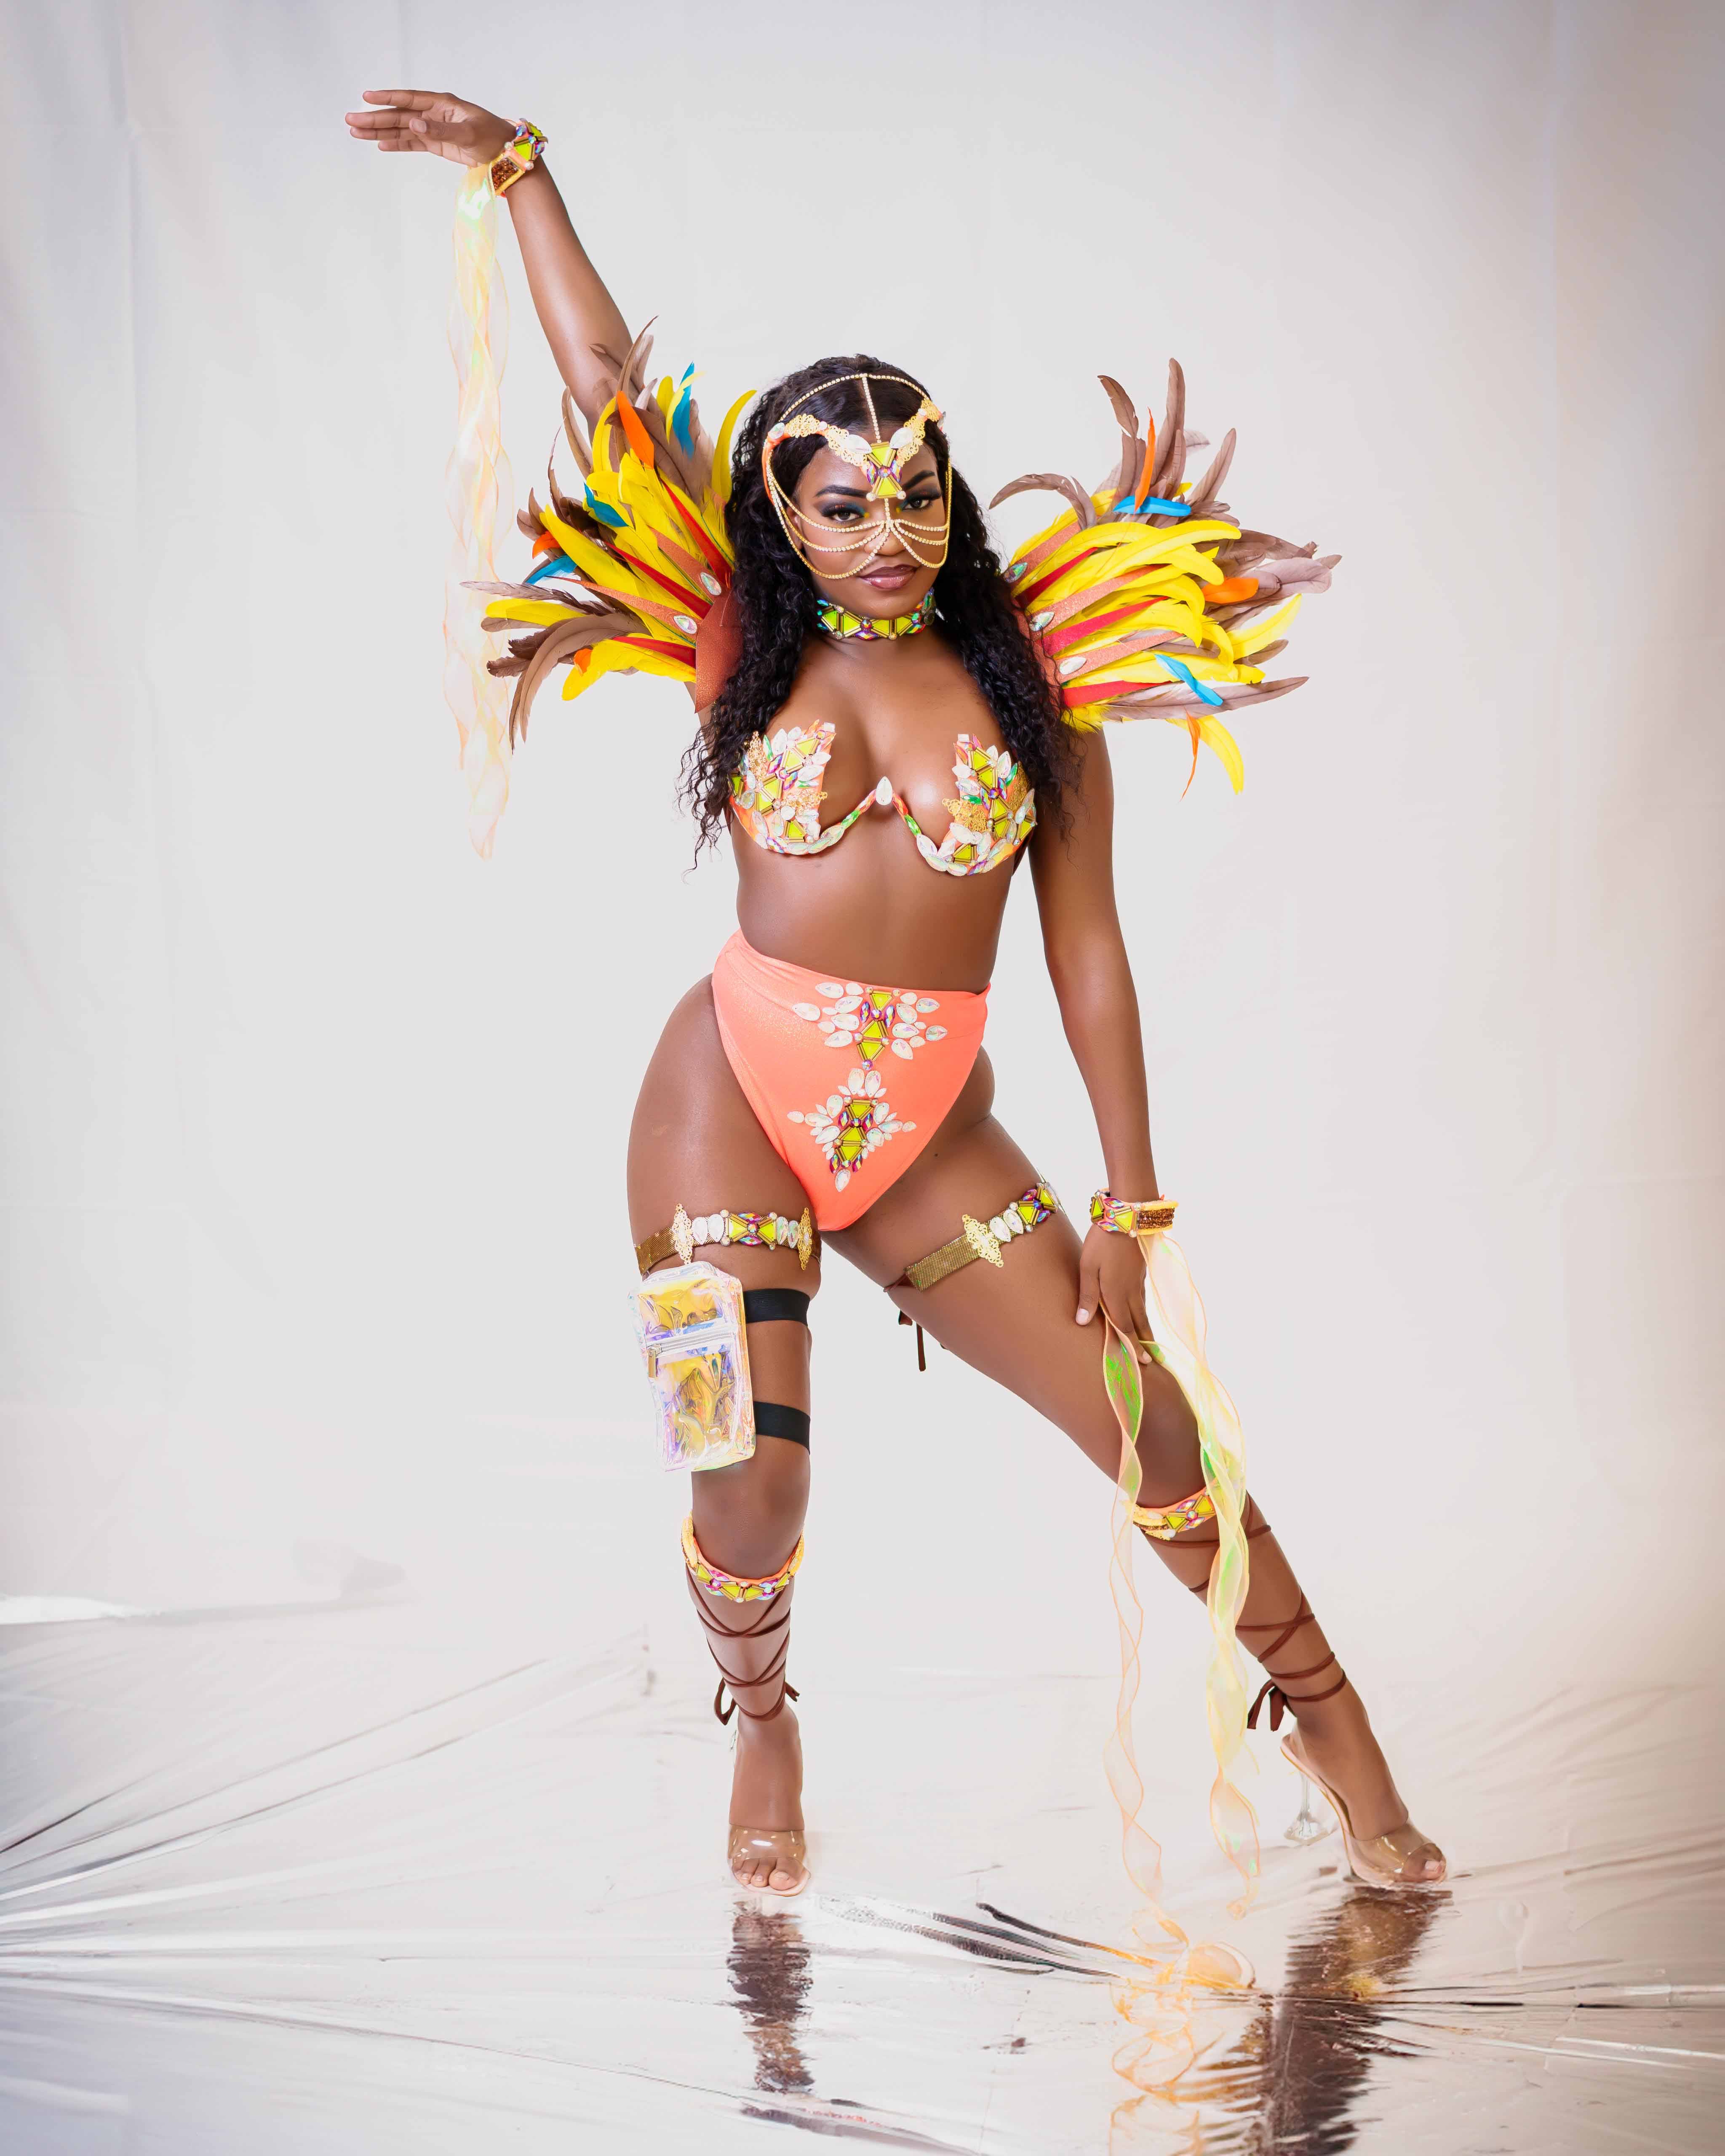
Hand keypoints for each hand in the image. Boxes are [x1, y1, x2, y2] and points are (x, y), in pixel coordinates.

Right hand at [345, 90, 515, 169]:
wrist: (505, 154)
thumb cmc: (491, 137)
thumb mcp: (468, 133)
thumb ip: (440, 130)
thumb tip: (414, 124)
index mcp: (441, 104)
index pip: (408, 99)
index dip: (387, 98)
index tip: (366, 97)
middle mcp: (434, 114)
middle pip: (398, 115)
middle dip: (374, 118)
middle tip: (351, 121)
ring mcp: (433, 129)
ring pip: (401, 129)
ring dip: (380, 131)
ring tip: (357, 133)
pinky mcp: (436, 144)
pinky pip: (412, 143)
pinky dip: (396, 144)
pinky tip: (380, 144)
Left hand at [1075, 1226, 1157, 1361]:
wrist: (1127, 1215)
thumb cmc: (1102, 1241)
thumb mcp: (1087, 1267)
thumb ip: (1087, 1295)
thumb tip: (1082, 1322)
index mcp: (1116, 1294)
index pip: (1124, 1326)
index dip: (1131, 1346)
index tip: (1140, 1363)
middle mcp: (1131, 1292)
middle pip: (1139, 1322)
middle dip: (1145, 1342)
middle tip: (1154, 1361)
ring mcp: (1138, 1281)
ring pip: (1143, 1310)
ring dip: (1146, 1327)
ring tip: (1149, 1341)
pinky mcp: (1141, 1271)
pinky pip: (1143, 1297)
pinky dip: (1144, 1310)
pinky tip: (1141, 1311)